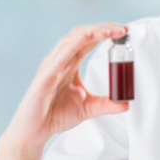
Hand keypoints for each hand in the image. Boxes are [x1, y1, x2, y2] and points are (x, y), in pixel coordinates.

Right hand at [2, 23, 129, 147]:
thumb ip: (106, 104)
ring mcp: (52, 66)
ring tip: (108, 31)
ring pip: (71, 40)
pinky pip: (59, 57)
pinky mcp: (45, 77)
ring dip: (92, 32)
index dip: (106, 33)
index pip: (89, 40)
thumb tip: (125, 103)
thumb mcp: (87, 108)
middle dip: (103, 29)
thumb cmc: (54, 115)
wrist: (34, 131)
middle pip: (82, 35)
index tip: (124, 31)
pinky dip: (73, 44)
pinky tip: (86, 37)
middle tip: (122, 29)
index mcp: (70, 63)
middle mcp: (61, 60)